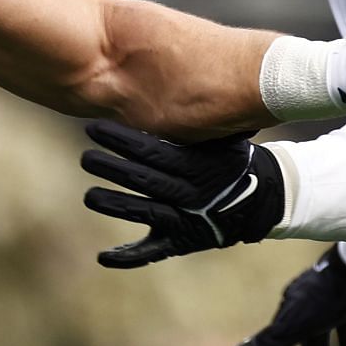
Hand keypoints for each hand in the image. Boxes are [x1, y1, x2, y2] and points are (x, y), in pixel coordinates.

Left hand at [81, 121, 283, 267]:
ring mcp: (186, 221)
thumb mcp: (221, 139)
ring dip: (115, 205)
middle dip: (113, 169)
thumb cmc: (230, 159)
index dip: (123, 140)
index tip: (95, 128)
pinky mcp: (181, 242)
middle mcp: (190, 195)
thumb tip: (170, 88)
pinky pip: (153, 252)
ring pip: (144, 213)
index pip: (153, 152)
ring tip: (89, 196)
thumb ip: (195, 124)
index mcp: (197, 167)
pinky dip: (128, 257)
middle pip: (144, 181)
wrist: (260, 199)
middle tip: (85, 157)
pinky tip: (103, 257)